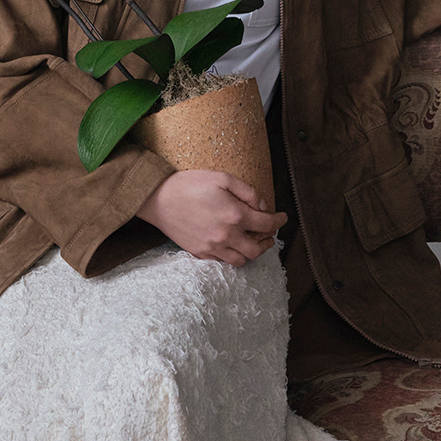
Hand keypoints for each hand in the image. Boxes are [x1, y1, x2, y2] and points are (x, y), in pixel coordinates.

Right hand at [141, 168, 284, 266]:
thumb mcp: (223, 178)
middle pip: (257, 249)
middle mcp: (226, 235)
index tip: (282, 217)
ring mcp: (213, 247)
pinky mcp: (200, 253)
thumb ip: (248, 192)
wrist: (158, 199)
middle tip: (270, 234)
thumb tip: (262, 206)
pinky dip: (233, 256)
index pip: (266, 224)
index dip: (279, 221)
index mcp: (235, 215)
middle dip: (268, 241)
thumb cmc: (190, 184)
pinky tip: (233, 245)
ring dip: (252, 252)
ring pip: (241, 260)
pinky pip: (223, 261)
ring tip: (253, 242)